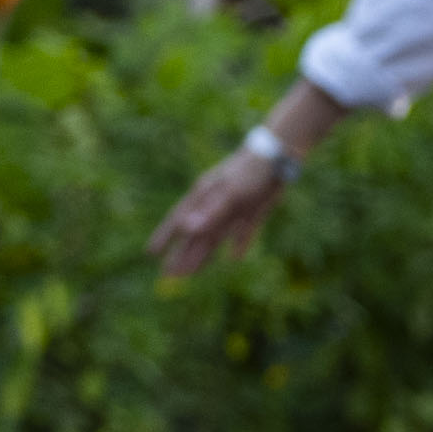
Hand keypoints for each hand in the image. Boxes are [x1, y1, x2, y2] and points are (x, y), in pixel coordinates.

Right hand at [150, 145, 290, 278]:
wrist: (281, 155)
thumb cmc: (250, 171)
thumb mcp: (230, 192)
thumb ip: (210, 212)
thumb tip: (185, 230)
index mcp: (203, 195)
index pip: (178, 219)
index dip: (165, 236)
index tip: (151, 253)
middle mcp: (215, 203)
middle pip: (195, 234)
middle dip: (181, 255)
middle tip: (168, 276)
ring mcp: (234, 208)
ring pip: (215, 236)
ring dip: (203, 255)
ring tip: (191, 274)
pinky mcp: (253, 211)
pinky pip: (242, 232)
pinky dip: (238, 244)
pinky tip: (233, 259)